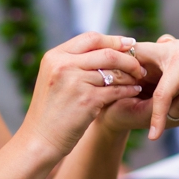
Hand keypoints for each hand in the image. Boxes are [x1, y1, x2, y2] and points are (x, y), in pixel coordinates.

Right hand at [25, 36, 156, 162]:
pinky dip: (128, 90)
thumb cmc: (49, 111)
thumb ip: (72, 62)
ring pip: (112, 71)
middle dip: (127, 57)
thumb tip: (103, 50)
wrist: (39, 140)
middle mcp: (64, 65)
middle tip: (139, 63)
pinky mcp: (86, 101)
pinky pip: (114, 91)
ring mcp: (75, 82)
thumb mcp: (53, 78)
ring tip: (139, 77)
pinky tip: (134, 91)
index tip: (128, 44)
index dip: (113, 40)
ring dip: (130, 74)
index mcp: (55, 56)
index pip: (90, 38)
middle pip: (105, 52)